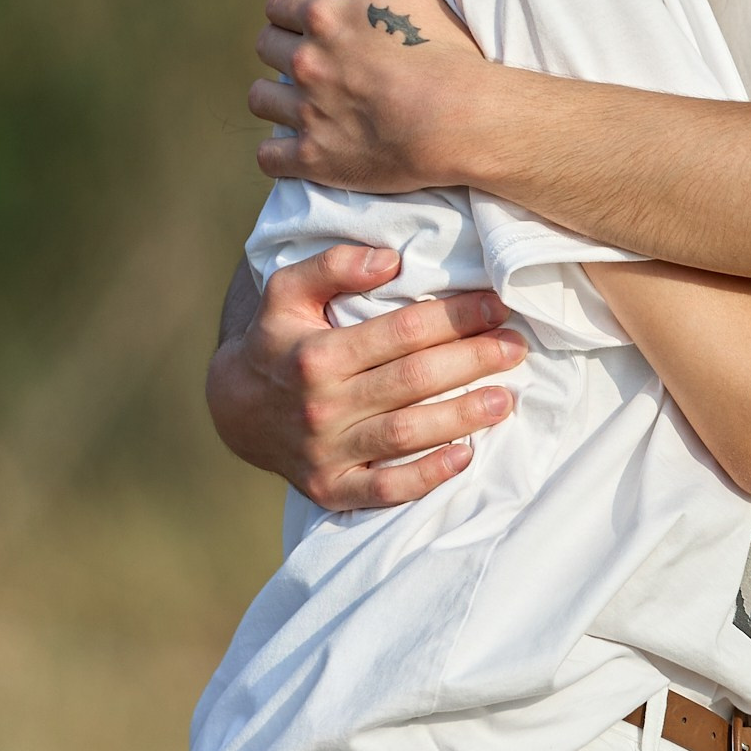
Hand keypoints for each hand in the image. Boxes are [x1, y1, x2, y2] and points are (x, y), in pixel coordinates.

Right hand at [204, 242, 525, 509]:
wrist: (235, 409)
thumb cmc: (277, 340)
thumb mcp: (287, 290)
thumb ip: (333, 265)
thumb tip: (391, 260)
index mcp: (317, 354)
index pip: (401, 332)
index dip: (456, 317)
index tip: (496, 307)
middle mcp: (321, 405)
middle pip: (412, 380)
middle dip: (472, 361)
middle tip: (515, 348)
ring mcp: (326, 452)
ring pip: (406, 434)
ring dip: (462, 416)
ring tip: (506, 399)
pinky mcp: (330, 489)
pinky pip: (385, 490)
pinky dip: (427, 477)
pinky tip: (465, 456)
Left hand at [250, 0, 488, 192]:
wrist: (462, 120)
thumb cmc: (444, 51)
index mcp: (324, 17)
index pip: (277, 3)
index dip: (291, 9)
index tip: (306, 21)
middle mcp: (306, 62)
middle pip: (265, 46)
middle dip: (283, 48)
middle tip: (311, 60)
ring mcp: (307, 113)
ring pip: (260, 99)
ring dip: (276, 96)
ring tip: (301, 101)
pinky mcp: (314, 158)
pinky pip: (268, 157)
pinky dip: (278, 152)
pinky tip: (296, 146)